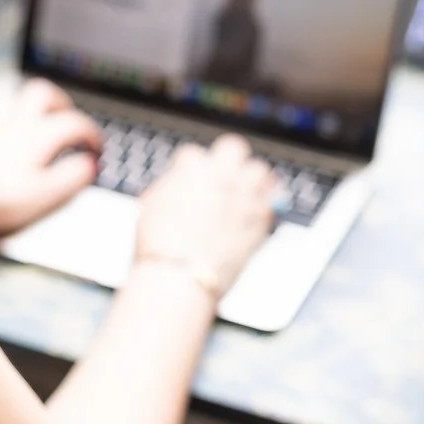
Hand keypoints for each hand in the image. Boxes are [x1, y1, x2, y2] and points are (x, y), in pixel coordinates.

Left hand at [0, 79, 103, 239]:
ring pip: (15, 96)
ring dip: (33, 102)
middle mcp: (17, 122)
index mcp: (39, 134)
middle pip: (42, 92)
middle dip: (62, 102)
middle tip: (70, 119)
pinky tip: (7, 128)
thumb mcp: (46, 194)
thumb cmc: (0, 199)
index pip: (74, 122)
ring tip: (42, 116)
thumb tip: (89, 164)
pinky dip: (7, 115)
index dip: (92, 133)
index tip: (97, 148)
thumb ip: (73, 176)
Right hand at [132, 135, 276, 301]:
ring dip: (251, 178)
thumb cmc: (160, 246)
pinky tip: (255, 211)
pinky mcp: (260, 218)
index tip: (189, 181)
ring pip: (259, 170)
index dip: (189, 169)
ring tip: (245, 191)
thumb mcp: (151, 206)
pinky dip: (264, 203)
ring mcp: (244, 195)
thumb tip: (177, 185)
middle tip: (223, 174)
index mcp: (192, 168)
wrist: (181, 276)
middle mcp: (222, 175)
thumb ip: (169, 187)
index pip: (193, 154)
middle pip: (233, 147)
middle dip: (227, 159)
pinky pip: (272, 200)